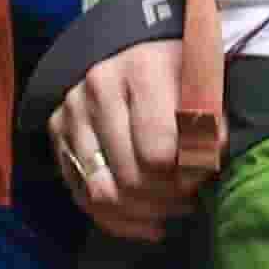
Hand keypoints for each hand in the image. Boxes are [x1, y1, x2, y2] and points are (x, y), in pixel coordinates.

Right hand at [51, 35, 224, 240]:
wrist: (136, 46)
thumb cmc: (179, 70)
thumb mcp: (207, 84)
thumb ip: (211, 126)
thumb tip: (204, 170)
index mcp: (142, 70)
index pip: (159, 152)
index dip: (185, 176)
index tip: (201, 177)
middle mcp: (99, 88)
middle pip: (130, 178)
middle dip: (165, 199)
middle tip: (188, 198)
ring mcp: (72, 111)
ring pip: (102, 194)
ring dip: (142, 213)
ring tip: (169, 209)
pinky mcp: (57, 131)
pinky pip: (82, 197)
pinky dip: (118, 221)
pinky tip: (147, 222)